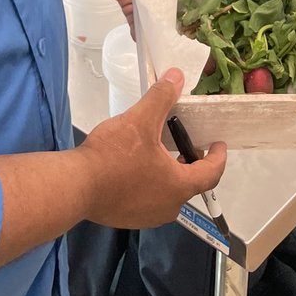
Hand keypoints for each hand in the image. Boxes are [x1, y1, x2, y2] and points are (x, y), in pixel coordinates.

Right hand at [75, 68, 226, 228]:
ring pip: (168, 192)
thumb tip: (177, 76)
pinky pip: (149, 199)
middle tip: (185, 143)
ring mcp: (147, 216)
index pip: (211, 174)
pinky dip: (151, 183)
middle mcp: (168, 207)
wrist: (76, 186)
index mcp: (178, 186)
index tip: (219, 145)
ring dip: (169, 173)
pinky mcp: (128, 218)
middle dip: (191, 162)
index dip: (218, 158)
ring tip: (159, 151)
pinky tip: (135, 167)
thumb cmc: (114, 155)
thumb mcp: (140, 120)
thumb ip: (162, 97)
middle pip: (189, 184)